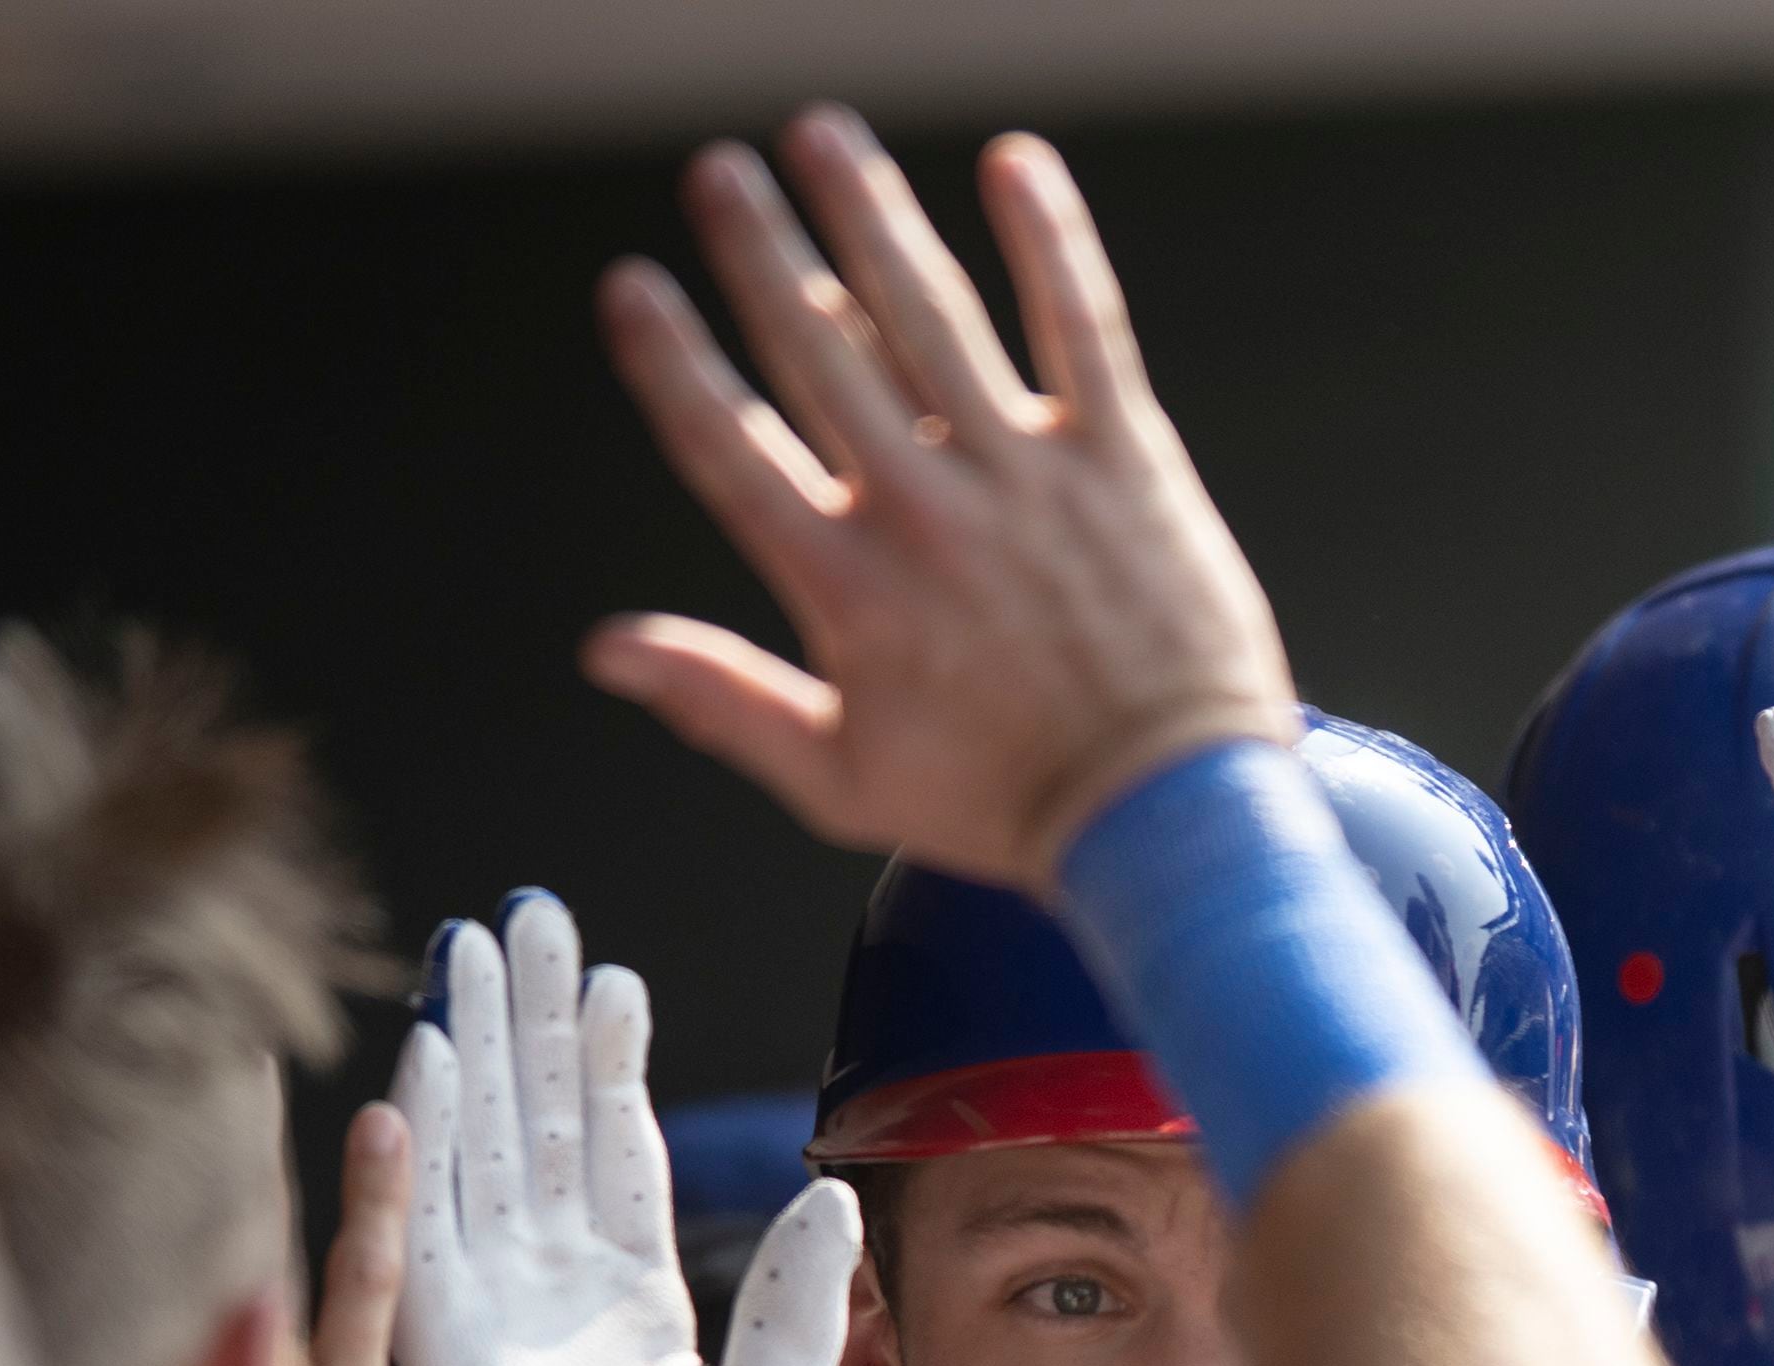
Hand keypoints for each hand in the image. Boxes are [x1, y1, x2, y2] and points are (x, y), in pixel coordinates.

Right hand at [388, 891, 858, 1365]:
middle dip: (532, 1018)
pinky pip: (427, 1214)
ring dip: (475, 1042)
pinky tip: (434, 1051)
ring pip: (481, 1141)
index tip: (611, 981)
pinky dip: (430, 1131)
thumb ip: (801, 1305)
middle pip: (538, 1121)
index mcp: (632, 1308)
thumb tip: (837, 1194)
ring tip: (473, 941)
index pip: (618, 1155)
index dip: (608, 1066)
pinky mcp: (436, 1338)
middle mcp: (552, 1290)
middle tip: (529, 913)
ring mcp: (489, 1306)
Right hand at [589, 107, 1299, 891]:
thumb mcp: (842, 782)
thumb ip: (722, 703)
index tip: (632, 287)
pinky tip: (1013, 163)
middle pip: (817, 351)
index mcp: (846, 586)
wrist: (1165, 819)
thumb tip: (608, 650)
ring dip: (868, 215)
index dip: (672, 361)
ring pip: (929, 314)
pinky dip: (1049, 239)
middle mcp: (923, 511)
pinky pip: (1080, 323)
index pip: (729, 447)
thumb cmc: (1011, 806)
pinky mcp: (1123, 457)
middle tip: (719, 173)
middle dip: (760, 250)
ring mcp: (1025, 473)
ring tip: (822, 138)